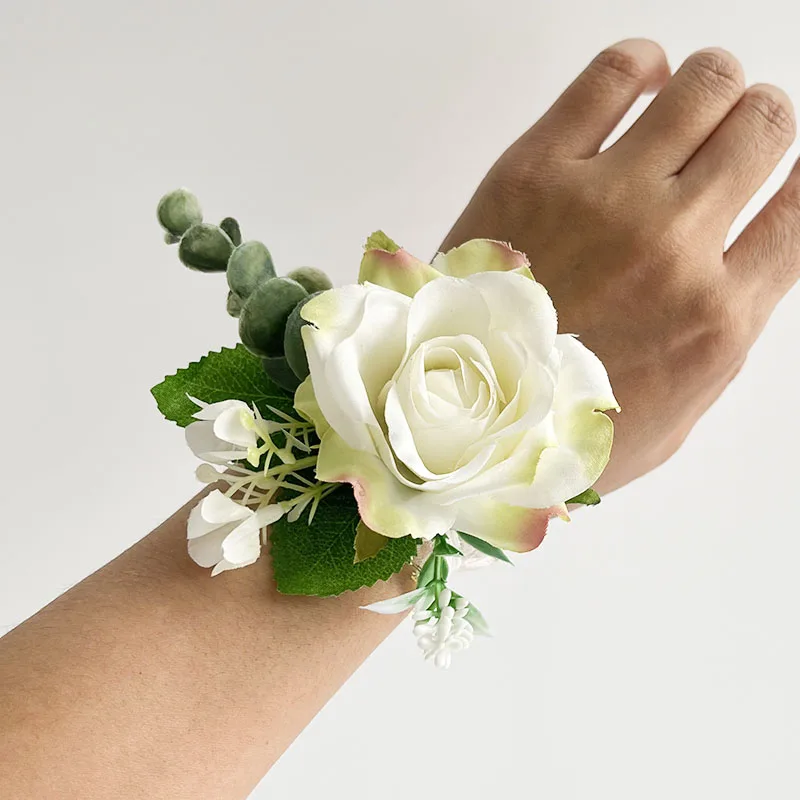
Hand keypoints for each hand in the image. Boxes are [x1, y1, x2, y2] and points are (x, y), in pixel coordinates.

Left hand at [440, 39, 799, 494]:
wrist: (455, 412)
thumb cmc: (558, 423)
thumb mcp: (670, 409)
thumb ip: (718, 333)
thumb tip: (742, 263)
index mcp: (715, 318)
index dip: (799, 178)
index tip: (782, 173)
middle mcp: (673, 248)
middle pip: (763, 127)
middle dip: (756, 124)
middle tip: (729, 139)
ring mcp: (603, 201)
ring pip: (704, 86)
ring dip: (711, 87)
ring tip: (689, 108)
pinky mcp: (534, 169)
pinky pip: (614, 73)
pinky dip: (642, 65)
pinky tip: (642, 83)